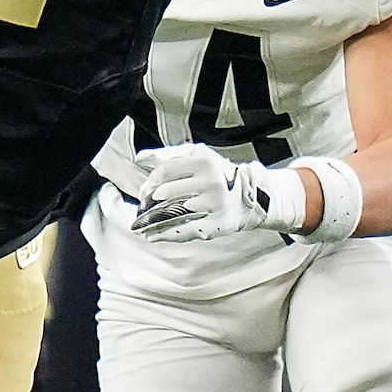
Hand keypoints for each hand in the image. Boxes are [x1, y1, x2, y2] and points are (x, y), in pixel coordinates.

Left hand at [134, 142, 306, 242]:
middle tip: (144, 208)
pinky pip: (184, 231)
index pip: (165, 171)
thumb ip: (169, 155)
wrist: (251, 196)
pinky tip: (153, 236)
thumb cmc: (217, 175)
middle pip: (166, 192)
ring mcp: (214, 204)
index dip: (150, 182)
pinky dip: (165, 235)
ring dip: (152, 222)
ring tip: (142, 225)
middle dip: (149, 202)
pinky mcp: (216, 224)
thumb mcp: (197, 157)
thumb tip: (140, 157)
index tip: (145, 191)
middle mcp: (211, 181)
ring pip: (173, 213)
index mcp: (204, 162)